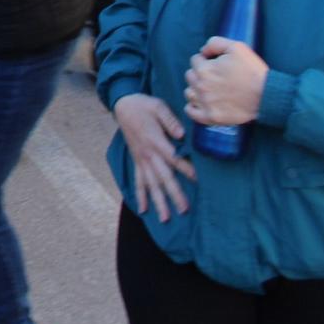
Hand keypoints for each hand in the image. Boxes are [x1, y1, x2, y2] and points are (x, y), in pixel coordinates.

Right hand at [115, 94, 195, 220]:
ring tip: (165, 218)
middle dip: (174, 194)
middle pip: (163, 177)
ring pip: (150, 184)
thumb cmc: (143, 104)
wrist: (123, 104)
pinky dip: (140, 195)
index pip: (174, 159)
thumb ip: (170, 121)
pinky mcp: (137, 160)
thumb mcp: (158, 106)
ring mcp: (141, 159)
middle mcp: (148, 154)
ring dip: (157, 201)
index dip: (187, 170)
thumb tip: (182, 135)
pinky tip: (143, 210)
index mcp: (156, 141)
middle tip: (184, 210)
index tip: (200, 181)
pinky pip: (138, 181)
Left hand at [185, 38, 267, 127]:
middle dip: (199, 74)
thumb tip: (202, 51)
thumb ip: (215, 43)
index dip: (205, 60)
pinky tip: (201, 103)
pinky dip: (193, 107)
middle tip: (214, 77)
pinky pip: (191, 112)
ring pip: (189, 93)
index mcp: (204, 69)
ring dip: (196, 90)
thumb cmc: (252, 71)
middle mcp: (201, 86)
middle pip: (190, 76)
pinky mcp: (211, 117)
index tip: (216, 65)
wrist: (267, 96)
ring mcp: (205, 103)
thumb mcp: (236, 47)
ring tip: (209, 90)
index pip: (195, 60)